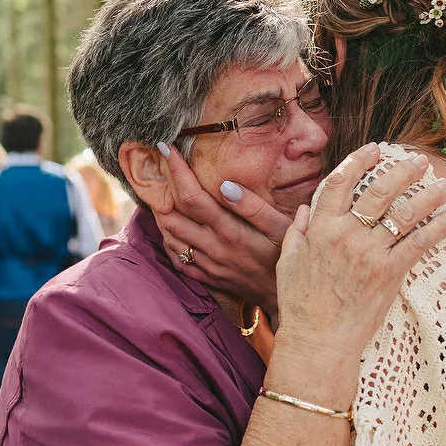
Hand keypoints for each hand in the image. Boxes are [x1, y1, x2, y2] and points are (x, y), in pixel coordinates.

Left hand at [155, 143, 291, 320]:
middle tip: (157, 172)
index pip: (192, 197)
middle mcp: (213, 248)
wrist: (285, 296)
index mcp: (229, 231)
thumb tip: (224, 184)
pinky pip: (177, 260)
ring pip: (170, 238)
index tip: (165, 148)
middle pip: (171, 217)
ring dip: (161, 216)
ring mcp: (207, 264)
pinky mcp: (207, 276)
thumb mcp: (281, 228)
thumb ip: (252, 206)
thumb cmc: (288, 256)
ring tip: (161, 195)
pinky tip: (171, 229)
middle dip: (160, 192)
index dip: (176, 171)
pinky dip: (168, 241)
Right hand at [274, 145, 445, 359]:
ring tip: (444, 185)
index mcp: (320, 229)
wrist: (317, 341)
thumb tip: (304, 211)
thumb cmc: (300, 306)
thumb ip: (295, 233)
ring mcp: (369, 253)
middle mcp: (346, 235)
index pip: (341, 183)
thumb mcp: (286, 264)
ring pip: (404, 213)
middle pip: (379, 191)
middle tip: (420, 161)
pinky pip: (418, 242)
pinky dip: (437, 227)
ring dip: (427, 195)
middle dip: (402, 171)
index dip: (358, 161)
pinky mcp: (389, 273)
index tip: (375, 150)